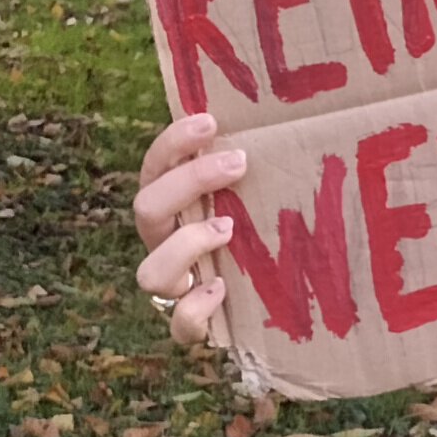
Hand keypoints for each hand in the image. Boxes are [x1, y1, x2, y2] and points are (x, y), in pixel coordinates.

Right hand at [131, 111, 244, 348]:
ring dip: (186, 246)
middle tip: (238, 163)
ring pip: (149, 273)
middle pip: (146, 207)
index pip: (156, 166)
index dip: (174, 142)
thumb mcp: (253, 195)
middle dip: (189, 181)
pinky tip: (223, 289)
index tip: (210, 121)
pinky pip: (179, 324)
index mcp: (171, 206)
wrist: (267, 301)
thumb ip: (252, 165)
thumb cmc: (259, 232)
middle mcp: (163, 243)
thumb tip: (291, 112)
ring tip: (228, 228)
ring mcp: (173, 286)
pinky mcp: (190, 324)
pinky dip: (197, 309)